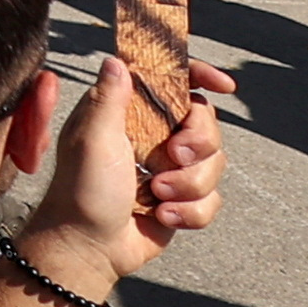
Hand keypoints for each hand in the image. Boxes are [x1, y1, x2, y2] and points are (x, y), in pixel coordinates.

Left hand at [18, 54, 236, 292]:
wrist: (90, 246)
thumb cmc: (83, 189)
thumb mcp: (92, 138)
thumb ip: (109, 98)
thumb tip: (115, 60)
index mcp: (130, 112)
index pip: (173, 82)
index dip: (201, 76)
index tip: (224, 85)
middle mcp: (153, 135)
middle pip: (207, 123)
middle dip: (198, 143)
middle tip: (173, 156)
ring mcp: (170, 168)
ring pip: (215, 164)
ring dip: (189, 183)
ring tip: (156, 195)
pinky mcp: (182, 199)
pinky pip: (212, 199)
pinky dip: (190, 211)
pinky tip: (162, 217)